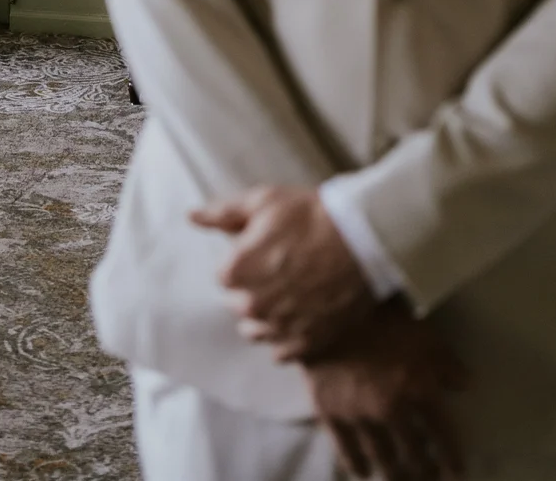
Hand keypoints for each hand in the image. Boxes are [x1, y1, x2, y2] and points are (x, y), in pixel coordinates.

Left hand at [190, 185, 376, 360]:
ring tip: (292, 295)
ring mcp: (280, 327)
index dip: (244, 262)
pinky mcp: (306, 343)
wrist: (363, 238)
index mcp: (235, 272)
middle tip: (283, 271)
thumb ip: (222, 214)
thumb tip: (191, 217)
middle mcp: (252, 306)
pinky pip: (282, 352)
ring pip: (257, 331)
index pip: (224, 277)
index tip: (267, 252)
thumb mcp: (263, 202)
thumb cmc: (311, 215)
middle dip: (255, 289)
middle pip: (240, 305)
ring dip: (268, 316)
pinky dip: (289, 337)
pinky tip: (303, 316)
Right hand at [305, 304, 468, 479]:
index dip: (452, 457)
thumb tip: (465, 385)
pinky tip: (364, 472)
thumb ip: (447, 362)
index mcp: (420, 389)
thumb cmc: (382, 316)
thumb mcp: (423, 333)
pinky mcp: (332, 415)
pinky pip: (347, 451)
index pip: (443, 435)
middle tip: (429, 479)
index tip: (457, 471)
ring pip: (384, 458)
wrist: (327, 308)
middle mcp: (393, 410)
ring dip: (396, 475)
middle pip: (414, 454)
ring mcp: (360, 416)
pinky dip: (358, 465)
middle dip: (425, 471)